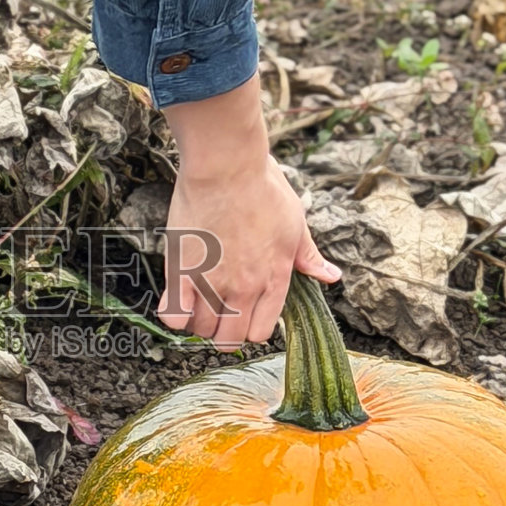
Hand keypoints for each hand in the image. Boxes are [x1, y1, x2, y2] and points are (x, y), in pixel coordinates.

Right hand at [158, 75, 338, 347]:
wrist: (227, 166)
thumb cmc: (262, 187)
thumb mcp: (295, 222)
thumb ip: (309, 257)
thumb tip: (331, 277)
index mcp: (275, 278)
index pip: (260, 331)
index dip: (250, 326)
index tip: (243, 311)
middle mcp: (244, 287)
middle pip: (229, 340)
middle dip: (223, 331)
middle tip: (217, 310)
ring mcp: (212, 281)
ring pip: (202, 330)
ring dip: (199, 321)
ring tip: (197, 301)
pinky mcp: (182, 271)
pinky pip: (173, 316)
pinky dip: (174, 314)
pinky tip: (178, 299)